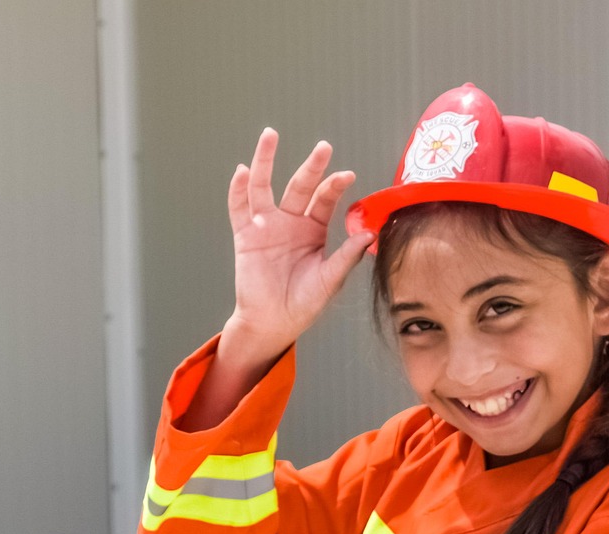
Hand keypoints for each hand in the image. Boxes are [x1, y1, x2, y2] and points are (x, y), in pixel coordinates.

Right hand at [224, 128, 375, 362]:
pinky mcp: (245, 236)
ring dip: (265, 160)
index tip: (347, 175)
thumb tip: (370, 233)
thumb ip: (347, 256)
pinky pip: (239, 208)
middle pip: (300, 185)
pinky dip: (239, 189)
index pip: (324, 199)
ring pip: (264, 186)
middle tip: (324, 147)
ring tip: (270, 135)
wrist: (274, 323)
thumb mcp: (331, 280)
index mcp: (313, 230)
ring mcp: (266, 226)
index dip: (335, 186)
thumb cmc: (304, 304)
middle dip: (312, 166)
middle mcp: (290, 222)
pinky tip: (243, 171)